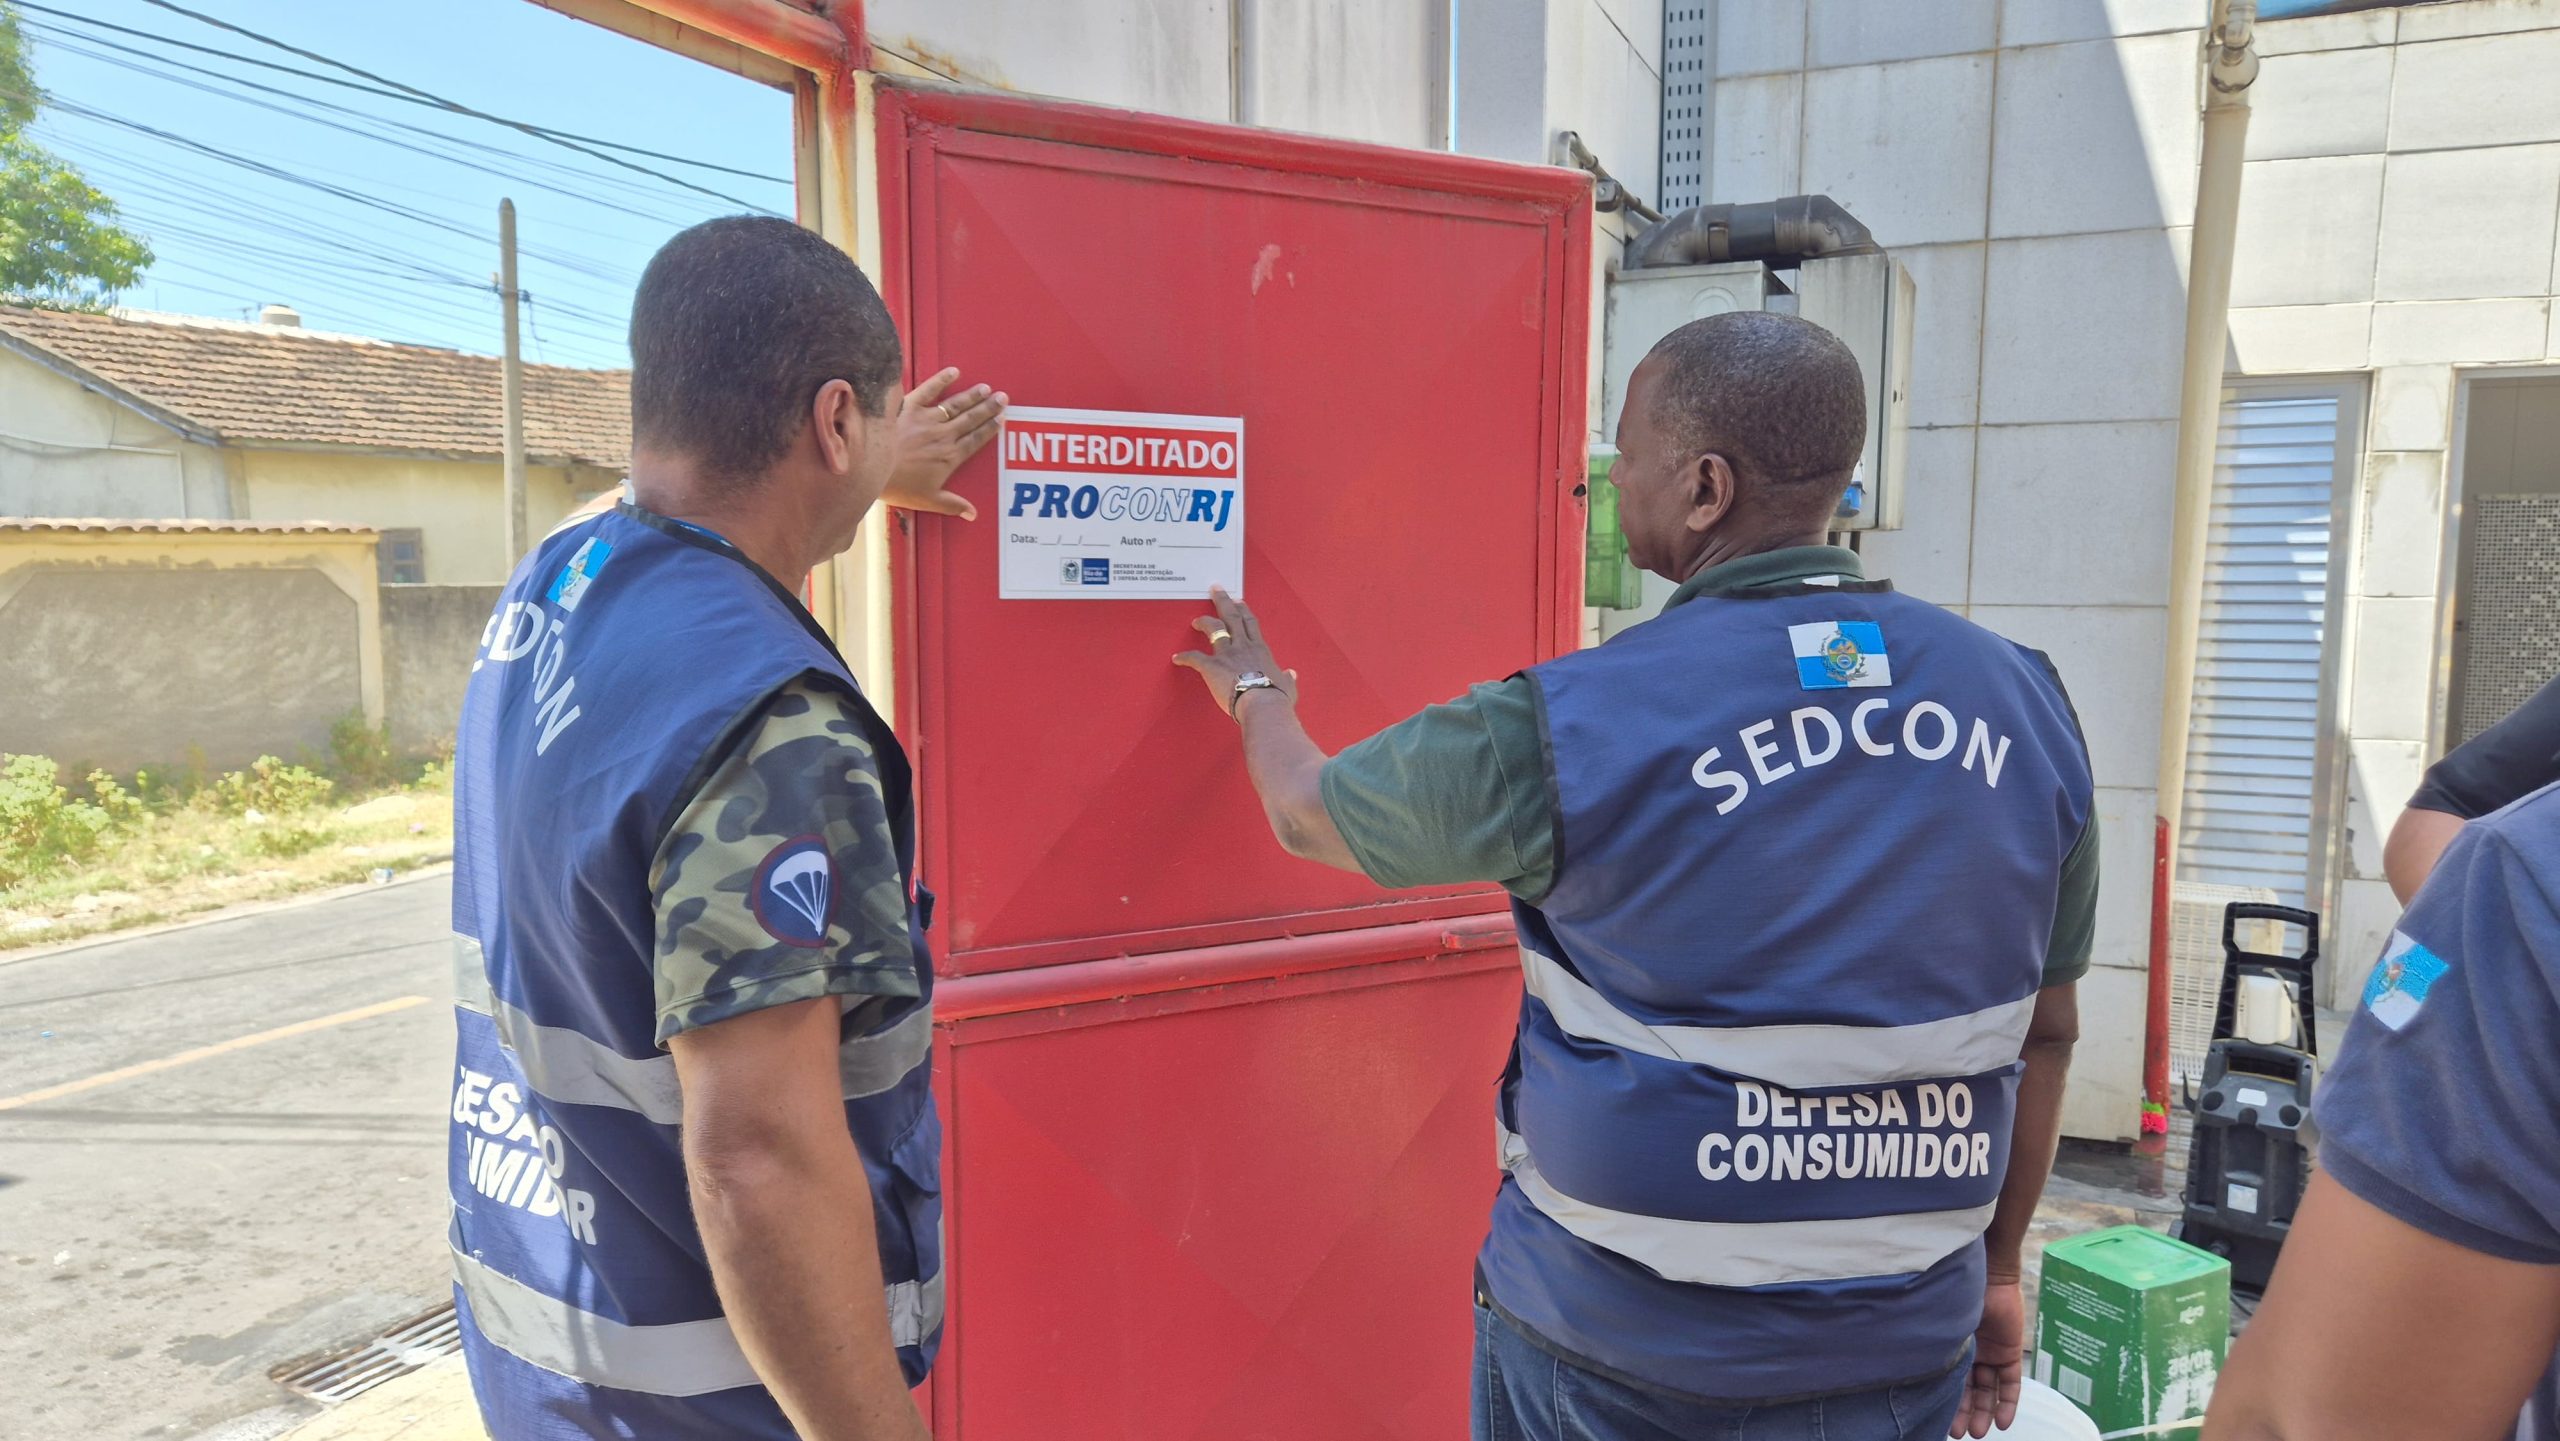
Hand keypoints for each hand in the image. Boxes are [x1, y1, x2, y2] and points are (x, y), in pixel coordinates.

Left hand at [884, 368, 1004, 517]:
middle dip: (988, 408)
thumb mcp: (928, 500)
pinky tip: (954, 372)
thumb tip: (972, 514)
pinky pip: (929, 389)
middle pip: (971, 419)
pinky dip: (942, 379)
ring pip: (956, 404)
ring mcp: (927, 419)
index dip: (990, 429)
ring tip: (986, 388)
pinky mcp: (909, 406)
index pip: (976, 439)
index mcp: (950, 456)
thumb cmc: (898, 486)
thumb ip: (952, 505)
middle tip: (1002, 398)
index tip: (1001, 420)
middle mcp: (944, 435)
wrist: (871, 466)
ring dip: (973, 395)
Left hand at [1172, 587, 1296, 718]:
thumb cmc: (1275, 698)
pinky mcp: (1212, 666)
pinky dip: (1185, 657)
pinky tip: (1177, 658)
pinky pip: (1194, 657)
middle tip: (1216, 589)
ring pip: (1214, 629)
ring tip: (1196, 620)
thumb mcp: (1287, 685)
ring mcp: (1227, 654)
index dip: (1243, 610)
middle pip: (1232, 616)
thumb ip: (1287, 678)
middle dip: (1223, 601)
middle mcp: (1243, 646)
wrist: (1262, 705)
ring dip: (1204, 622)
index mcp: (1260, 649)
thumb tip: (1291, 674)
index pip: (1250, 623)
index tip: (1239, 601)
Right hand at [1951, 1277, 2024, 1437]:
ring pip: (1988, 1390)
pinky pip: (2010, 1383)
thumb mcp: (1943, 1322)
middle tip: (1958, 1432)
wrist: (1987, 1275)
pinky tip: (2003, 1422)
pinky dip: (2007, 1402)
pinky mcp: (2010, 1353)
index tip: (1941, 1421)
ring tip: (1978, 1432)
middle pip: (1969, 1389)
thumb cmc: (1957, 1293)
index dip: (1948, 1401)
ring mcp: (1992, 1353)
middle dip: (1964, 1412)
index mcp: (1952, 1344)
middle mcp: (1972, 1351)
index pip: (1951, 1379)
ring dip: (1984, 1411)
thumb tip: (1915, 1366)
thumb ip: (1936, 1343)